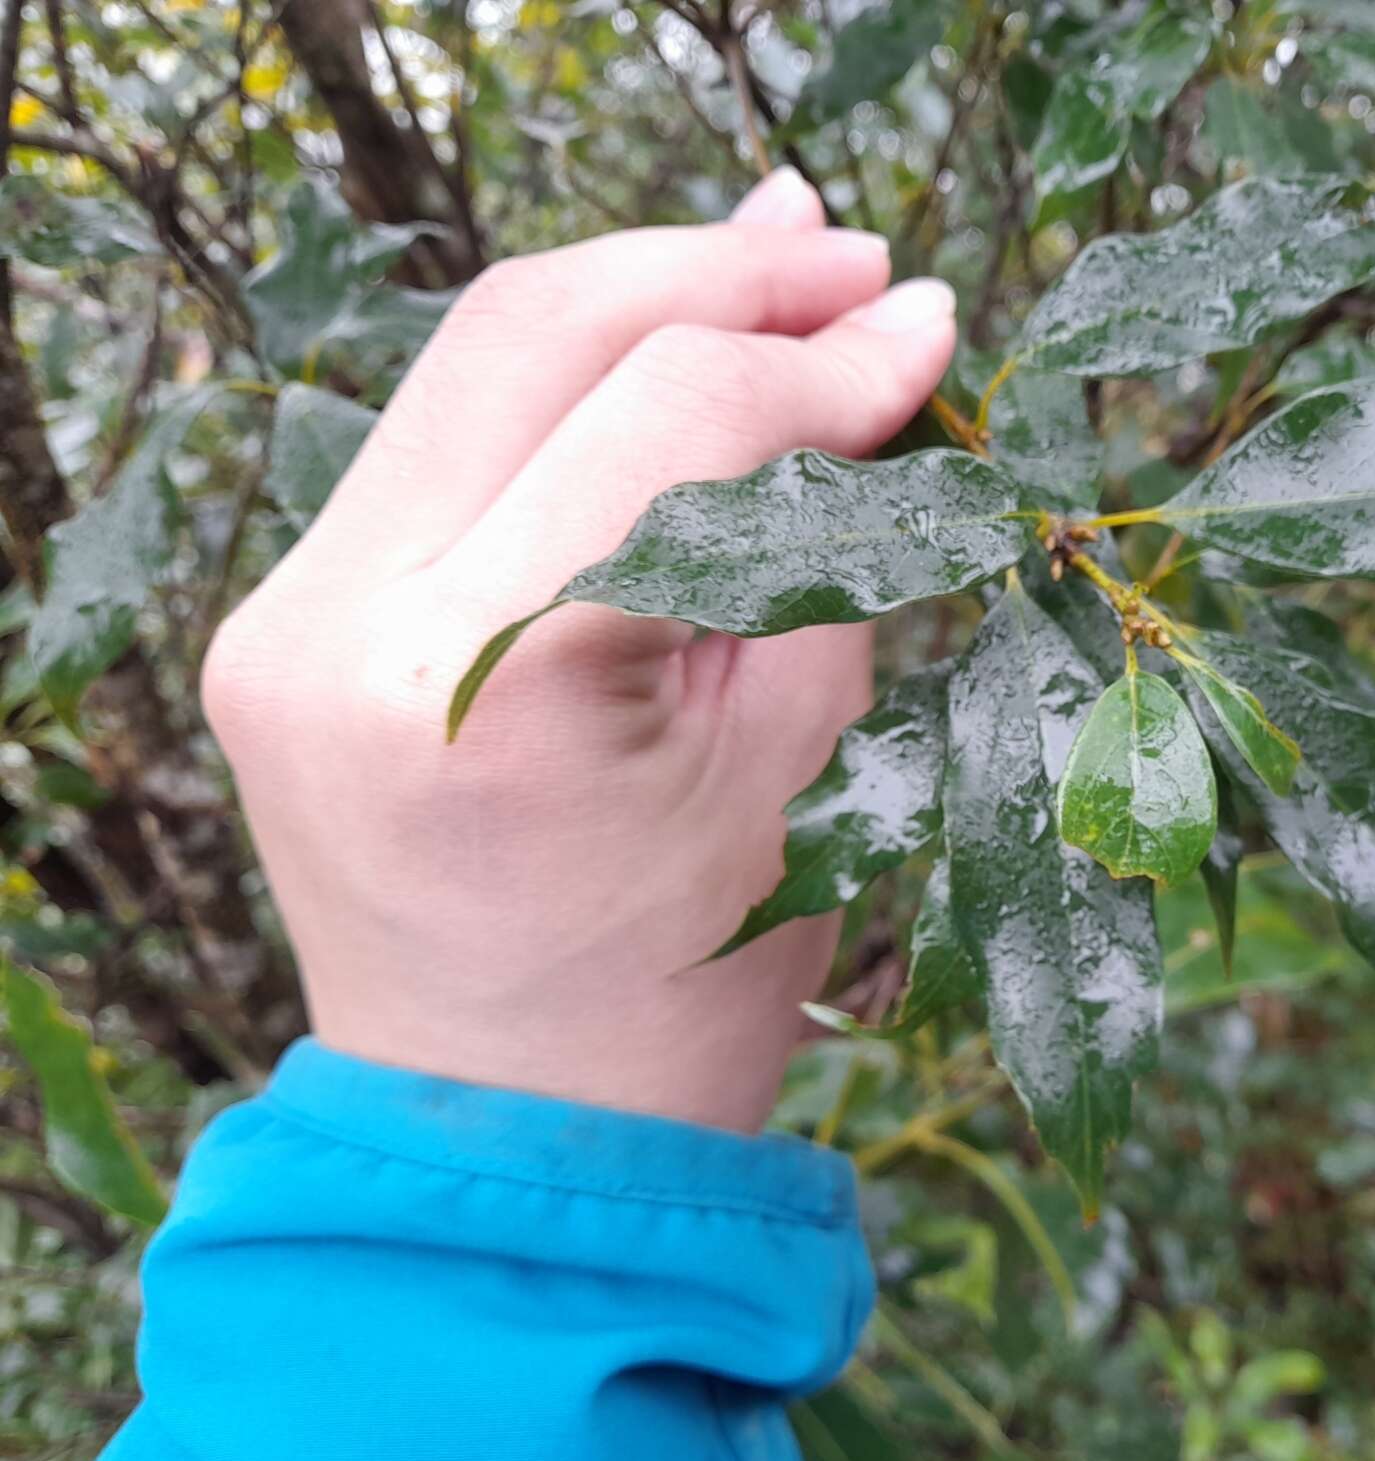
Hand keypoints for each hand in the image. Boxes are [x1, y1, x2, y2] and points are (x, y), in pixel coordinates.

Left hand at [202, 170, 957, 1129]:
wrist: (513, 1125)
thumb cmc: (687, 990)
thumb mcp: (801, 758)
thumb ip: (824, 534)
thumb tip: (873, 349)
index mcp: (481, 684)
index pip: (671, 424)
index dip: (819, 357)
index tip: (927, 331)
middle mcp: (340, 620)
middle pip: (538, 331)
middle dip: (714, 272)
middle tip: (852, 260)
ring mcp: (287, 609)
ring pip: (476, 357)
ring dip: (638, 303)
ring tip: (779, 279)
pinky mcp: (286, 611)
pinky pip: (443, 437)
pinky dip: (565, 387)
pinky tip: (665, 361)